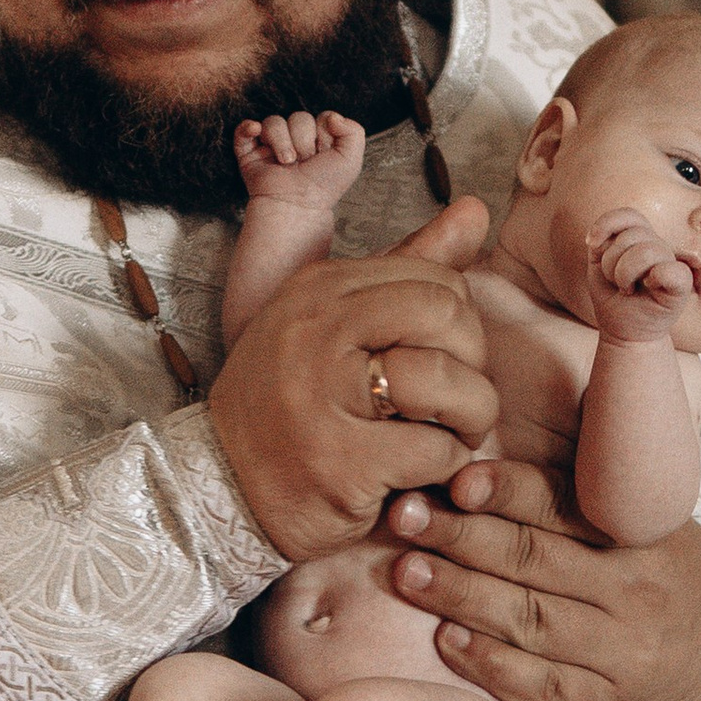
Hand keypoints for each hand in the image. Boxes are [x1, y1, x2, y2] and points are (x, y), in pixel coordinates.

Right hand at [210, 193, 499, 559]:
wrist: (225, 490)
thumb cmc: (293, 407)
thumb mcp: (339, 324)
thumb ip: (410, 268)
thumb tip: (475, 211)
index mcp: (319, 289)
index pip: (436, 280)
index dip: (459, 326)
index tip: (440, 361)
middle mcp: (315, 331)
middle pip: (448, 317)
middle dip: (473, 365)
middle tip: (456, 401)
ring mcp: (321, 396)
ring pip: (449, 380)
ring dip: (470, 419)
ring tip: (448, 436)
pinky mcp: (340, 463)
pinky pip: (436, 450)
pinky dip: (445, 468)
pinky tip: (418, 474)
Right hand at [237, 108, 366, 219]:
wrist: (298, 205)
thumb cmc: (324, 186)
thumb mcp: (351, 160)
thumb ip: (354, 131)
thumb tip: (331, 116)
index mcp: (318, 140)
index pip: (322, 117)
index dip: (324, 133)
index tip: (324, 154)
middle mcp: (295, 140)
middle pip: (299, 117)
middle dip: (305, 140)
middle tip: (305, 162)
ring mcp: (271, 146)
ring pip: (274, 122)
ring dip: (282, 142)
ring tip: (287, 162)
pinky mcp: (250, 153)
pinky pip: (243, 130)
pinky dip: (247, 127)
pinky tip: (255, 130)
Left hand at [384, 453, 700, 700]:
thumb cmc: (667, 584)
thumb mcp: (655, 529)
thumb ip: (591, 499)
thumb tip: (499, 456)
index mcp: (645, 541)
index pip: (566, 508)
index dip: (508, 493)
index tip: (457, 481)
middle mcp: (635, 597)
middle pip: (535, 561)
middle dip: (461, 536)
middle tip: (404, 517)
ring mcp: (621, 658)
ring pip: (530, 622)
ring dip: (461, 596)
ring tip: (407, 572)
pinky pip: (538, 685)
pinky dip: (489, 663)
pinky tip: (446, 640)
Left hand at [585, 207, 694, 343]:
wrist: (625, 334)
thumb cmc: (614, 300)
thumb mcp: (598, 267)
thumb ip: (601, 244)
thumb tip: (598, 237)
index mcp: (641, 238)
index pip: (628, 215)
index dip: (606, 225)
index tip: (592, 245)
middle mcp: (658, 246)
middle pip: (631, 235)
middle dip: (611, 262)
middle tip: (616, 282)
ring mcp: (671, 263)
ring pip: (645, 250)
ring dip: (624, 275)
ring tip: (627, 289)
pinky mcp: (682, 283)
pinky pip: (670, 269)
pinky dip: (654, 278)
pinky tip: (648, 288)